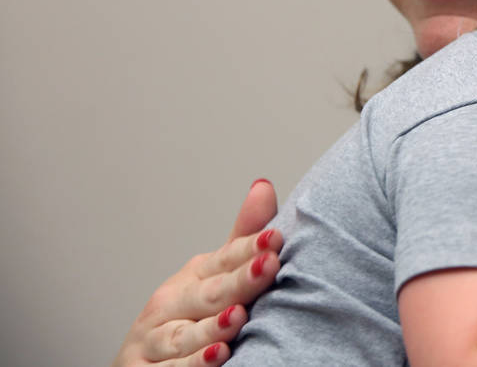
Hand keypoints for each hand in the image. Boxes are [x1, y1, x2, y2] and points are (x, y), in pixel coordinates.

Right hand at [111, 179, 283, 366]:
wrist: (141, 364)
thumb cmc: (187, 314)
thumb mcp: (214, 275)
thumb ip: (242, 239)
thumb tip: (264, 185)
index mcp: (194, 276)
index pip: (224, 259)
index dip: (249, 249)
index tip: (276, 238)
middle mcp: (170, 304)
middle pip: (207, 294)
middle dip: (238, 281)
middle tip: (267, 266)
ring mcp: (155, 340)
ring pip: (184, 335)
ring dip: (210, 328)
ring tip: (237, 318)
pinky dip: (193, 366)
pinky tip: (218, 358)